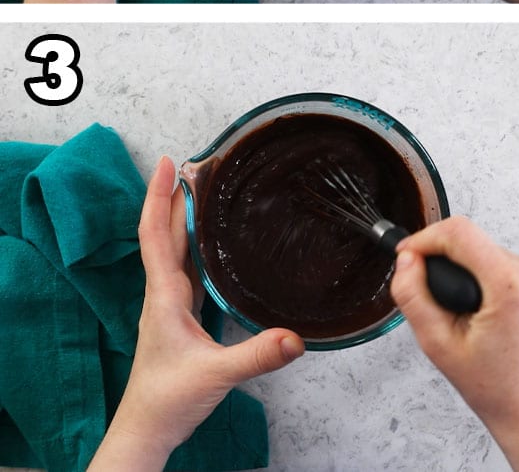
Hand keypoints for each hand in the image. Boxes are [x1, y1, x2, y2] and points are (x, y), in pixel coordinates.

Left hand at [89, 158, 303, 471]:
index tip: (168, 164)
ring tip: (201, 190)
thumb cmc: (168, 401)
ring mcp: (170, 305)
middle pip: (164, 233)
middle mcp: (164, 294)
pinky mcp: (181, 316)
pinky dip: (193, 244)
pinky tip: (211, 240)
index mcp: (164, 296)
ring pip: (173, 249)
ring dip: (182, 218)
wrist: (148, 428)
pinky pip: (186, 269)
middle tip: (195, 164)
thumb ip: (257, 355)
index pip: (156, 235)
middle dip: (174, 196)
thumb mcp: (216, 375)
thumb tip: (296, 337)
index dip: (159, 197)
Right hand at [389, 217, 518, 471]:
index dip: (425, 238)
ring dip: (470, 276)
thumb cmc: (501, 392)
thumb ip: (414, 297)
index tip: (408, 255)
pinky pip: (509, 267)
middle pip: (474, 243)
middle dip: (448, 266)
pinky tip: (488, 316)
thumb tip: (407, 263)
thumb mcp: (439, 346)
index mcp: (511, 285)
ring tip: (467, 318)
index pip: (459, 231)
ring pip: (490, 254)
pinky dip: (490, 283)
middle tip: (438, 301)